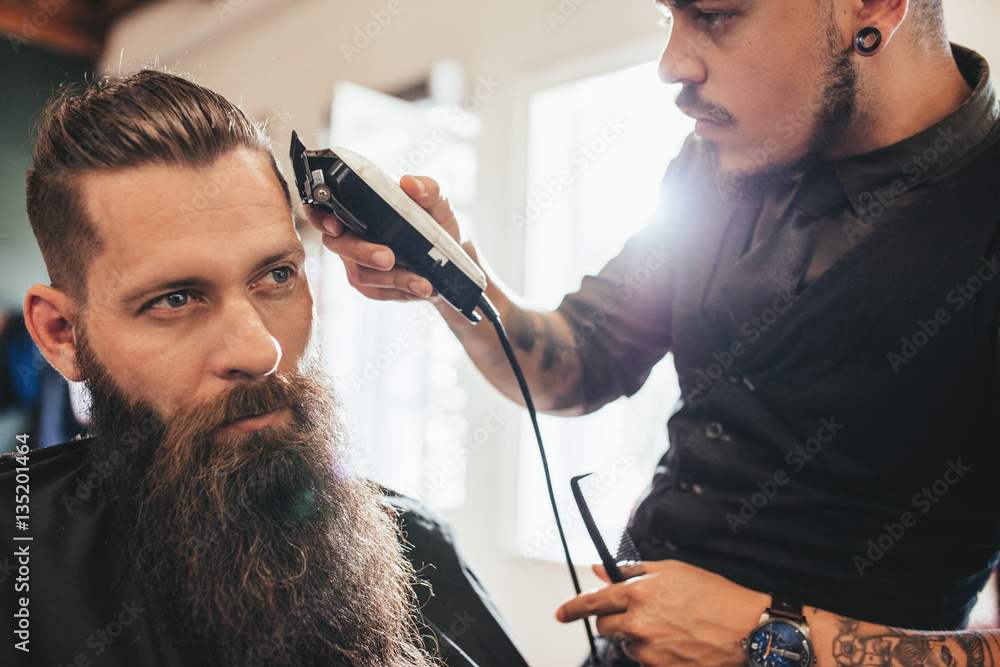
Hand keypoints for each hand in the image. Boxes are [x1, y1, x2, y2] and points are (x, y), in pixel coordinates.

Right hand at [306, 174, 462, 302]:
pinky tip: (422, 289)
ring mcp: (357, 262)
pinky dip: (402, 291)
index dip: (320, 217)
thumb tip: (411, 184)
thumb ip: (427, 190)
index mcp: (358, 207)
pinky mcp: (370, 286)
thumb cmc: (435, 222)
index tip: (335, 225)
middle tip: (388, 257)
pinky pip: (378, 292)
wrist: (450, 257)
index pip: (324, 207)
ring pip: (361, 274)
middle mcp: (351, 234)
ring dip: (393, 279)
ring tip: (423, 283)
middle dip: (362, 252)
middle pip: (338, 245)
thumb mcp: (436, 203)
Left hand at [555, 560, 768, 666]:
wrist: (747, 630)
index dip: (572, 608)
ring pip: (625, 644)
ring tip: (668, 626)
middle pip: (604, 627)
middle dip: (612, 620)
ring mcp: (649, 650)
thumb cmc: (714, 595)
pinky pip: (644, 660)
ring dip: (636, 636)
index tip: (561, 613)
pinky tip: (675, 641)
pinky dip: (653, 651)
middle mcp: (638, 623)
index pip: (593, 603)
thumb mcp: (672, 570)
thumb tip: (600, 570)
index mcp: (638, 593)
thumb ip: (631, 571)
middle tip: (635, 613)